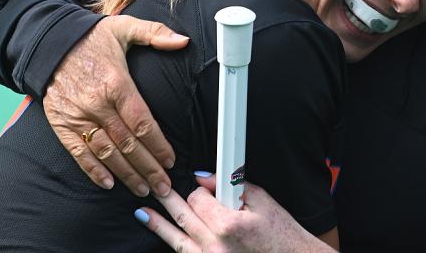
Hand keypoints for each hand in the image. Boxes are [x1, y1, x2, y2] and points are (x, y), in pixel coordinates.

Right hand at [43, 14, 188, 195]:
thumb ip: (155, 34)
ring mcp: (77, 117)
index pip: (142, 123)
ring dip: (126, 174)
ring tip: (143, 189)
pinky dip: (93, 170)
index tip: (171, 159)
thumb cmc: (91, 38)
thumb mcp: (124, 28)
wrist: (47, 44)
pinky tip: (109, 183)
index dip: (158, 145)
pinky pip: (78, 152)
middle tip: (164, 186)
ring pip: (106, 152)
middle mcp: (96, 104)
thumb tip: (183, 40)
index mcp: (116, 84)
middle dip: (148, 168)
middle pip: (127, 144)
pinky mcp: (61, 124)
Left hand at [138, 176, 334, 252]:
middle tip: (155, 187)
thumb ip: (232, 185)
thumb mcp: (262, 201)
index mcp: (228, 225)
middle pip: (183, 217)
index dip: (197, 189)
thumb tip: (205, 178)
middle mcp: (215, 247)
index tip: (198, 186)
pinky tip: (169, 236)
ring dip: (159, 225)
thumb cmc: (281, 233)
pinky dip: (178, 245)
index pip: (197, 199)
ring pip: (177, 241)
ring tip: (143, 214)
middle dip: (168, 200)